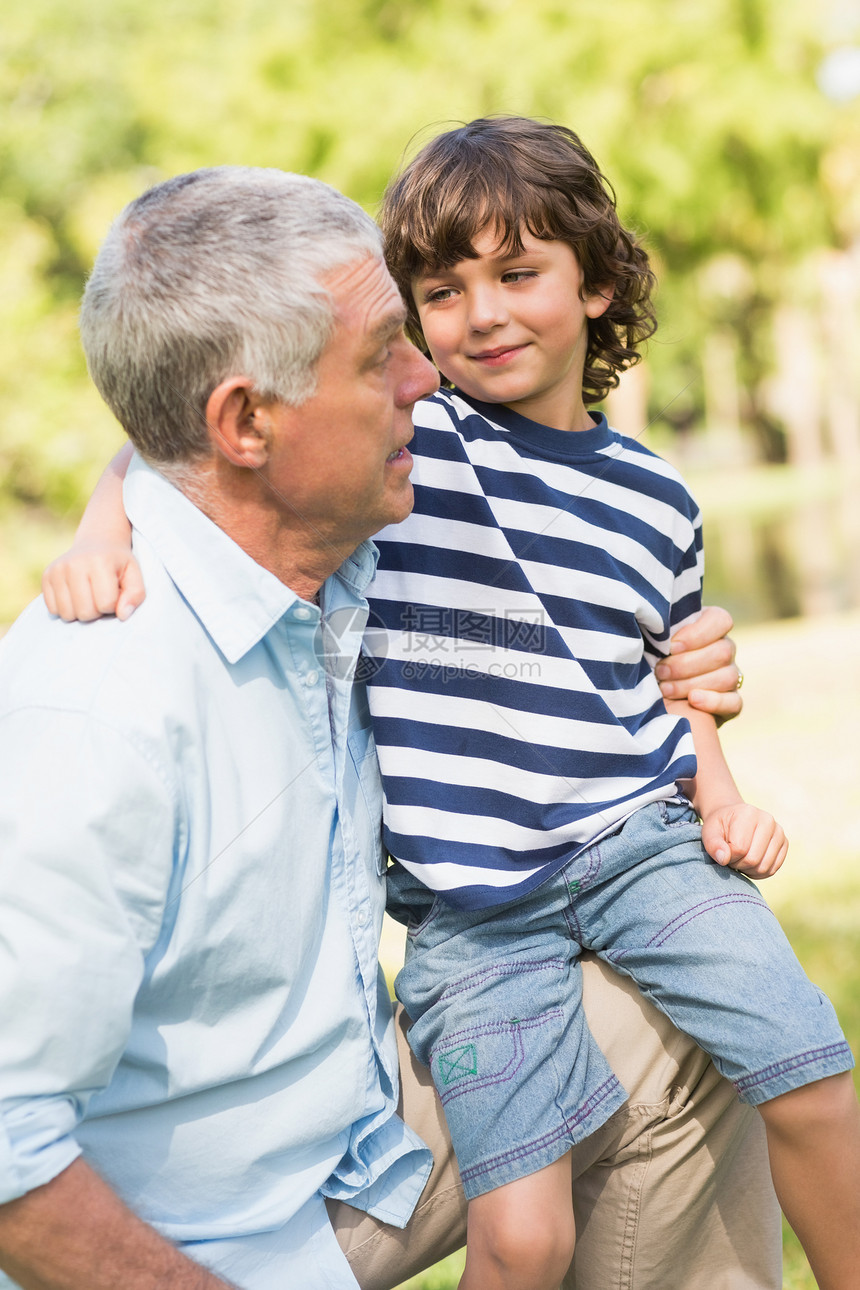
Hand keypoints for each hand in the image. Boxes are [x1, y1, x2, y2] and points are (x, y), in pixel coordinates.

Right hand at [42, 542, 144, 622]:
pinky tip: (75, 595)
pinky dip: (66, 608)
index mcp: (99, 562)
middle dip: (97, 611)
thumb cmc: (117, 563)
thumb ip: (135, 595)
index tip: (114, 593)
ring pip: (67, 614)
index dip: (113, 605)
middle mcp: (74, 564)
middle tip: (100, 597)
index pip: (106, 604)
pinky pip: (53, 609)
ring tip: (88, 597)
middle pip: (85, 613)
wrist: (97, 541)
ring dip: (80, 612)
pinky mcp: (46, 576)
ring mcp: (57, 570)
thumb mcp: (134, 574)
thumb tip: (122, 615)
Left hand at [656, 605, 741, 721]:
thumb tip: (656, 622)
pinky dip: (713, 702)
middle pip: (722, 652)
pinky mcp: (730, 703)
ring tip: (665, 689)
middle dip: (686, 665)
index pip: (720, 620)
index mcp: (709, 627)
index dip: (697, 634)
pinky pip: (734, 702)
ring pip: (727, 677)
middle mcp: (724, 650)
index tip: (671, 647)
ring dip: (692, 684)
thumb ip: (659, 630)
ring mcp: (730, 676)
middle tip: (660, 672)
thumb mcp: (651, 640)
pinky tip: (692, 700)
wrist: (647, 695)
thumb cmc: (647, 659)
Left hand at [701, 803, 787, 878]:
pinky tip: (750, 864)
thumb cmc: (720, 826)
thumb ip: (713, 845)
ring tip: (740, 859)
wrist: (733, 819)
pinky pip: (773, 870)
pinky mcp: (784, 844)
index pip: (739, 849)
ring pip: (764, 867)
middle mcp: (768, 820)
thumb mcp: (709, 832)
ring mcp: (779, 832)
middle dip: (738, 864)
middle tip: (731, 857)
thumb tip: (724, 859)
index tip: (723, 851)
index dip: (728, 857)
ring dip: (748, 870)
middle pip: (753, 860)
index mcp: (748, 813)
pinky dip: (759, 873)